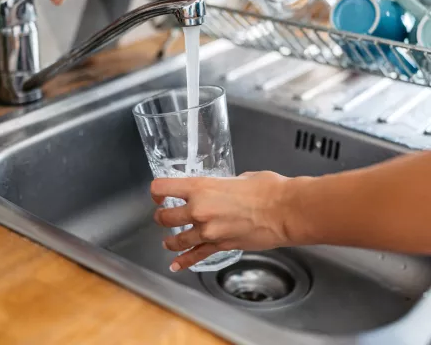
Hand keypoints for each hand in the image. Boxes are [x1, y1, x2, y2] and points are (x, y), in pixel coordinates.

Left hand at [151, 171, 302, 270]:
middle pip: (164, 217)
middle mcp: (198, 210)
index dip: (156, 191)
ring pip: (177, 239)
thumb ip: (223, 184)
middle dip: (162, 216)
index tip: (158, 194)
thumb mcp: (239, 177)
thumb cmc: (267, 189)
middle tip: (163, 215)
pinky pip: (196, 255)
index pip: (163, 187)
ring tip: (168, 240)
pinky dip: (184, 262)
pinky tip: (176, 265)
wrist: (284, 211)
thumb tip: (223, 187)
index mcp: (200, 187)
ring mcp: (208, 231)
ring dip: (170, 240)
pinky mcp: (220, 246)